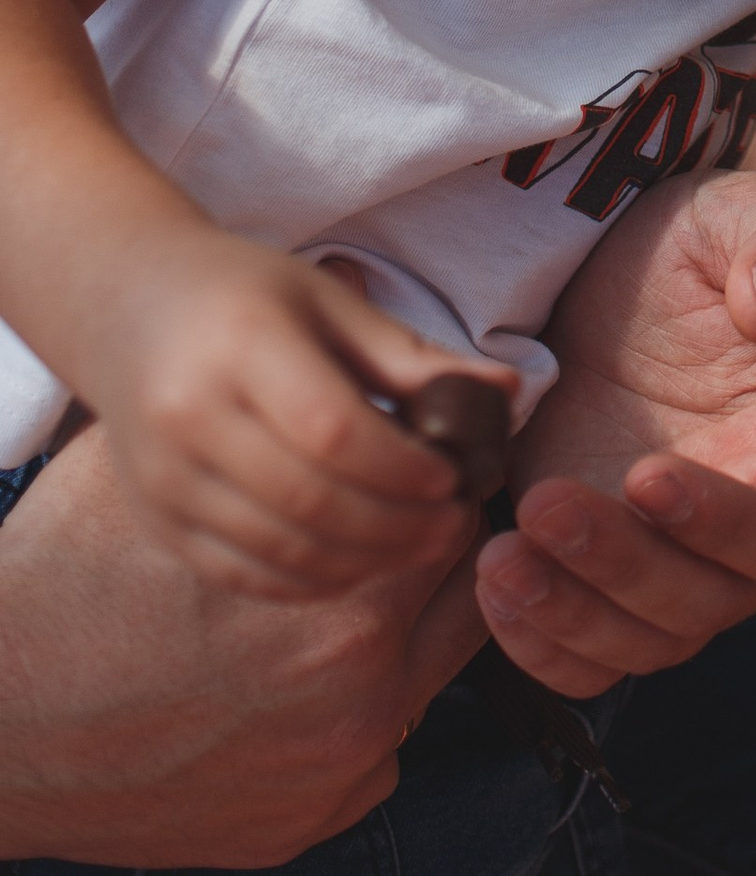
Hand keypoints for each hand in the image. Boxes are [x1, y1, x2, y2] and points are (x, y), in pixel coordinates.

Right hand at [0, 421, 483, 868]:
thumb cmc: (69, 585)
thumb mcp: (171, 472)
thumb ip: (278, 420)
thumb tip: (364, 341)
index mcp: (347, 586)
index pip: (455, 512)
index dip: (434, 482)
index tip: (417, 471)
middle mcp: (363, 685)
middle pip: (460, 592)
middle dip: (433, 552)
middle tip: (395, 528)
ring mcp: (340, 767)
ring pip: (430, 674)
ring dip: (408, 632)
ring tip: (351, 601)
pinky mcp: (309, 824)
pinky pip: (378, 756)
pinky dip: (355, 716)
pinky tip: (300, 684)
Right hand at [90, 232, 485, 600]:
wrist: (128, 308)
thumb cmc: (244, 294)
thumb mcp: (327, 303)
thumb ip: (409, 355)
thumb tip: (507, 391)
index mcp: (239, 346)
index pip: (332, 430)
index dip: (401, 468)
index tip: (451, 478)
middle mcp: (190, 418)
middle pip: (310, 502)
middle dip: (396, 526)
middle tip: (451, 524)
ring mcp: (167, 480)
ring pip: (280, 551)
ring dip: (364, 561)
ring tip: (419, 544)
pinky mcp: (160, 522)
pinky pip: (245, 574)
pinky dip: (312, 580)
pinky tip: (361, 560)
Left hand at [473, 167, 755, 698]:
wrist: (618, 283)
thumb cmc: (696, 250)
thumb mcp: (744, 212)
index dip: (729, 526)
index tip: (649, 478)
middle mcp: (749, 535)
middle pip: (705, 602)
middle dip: (621, 568)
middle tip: (544, 501)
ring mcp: (671, 567)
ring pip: (640, 642)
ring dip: (570, 616)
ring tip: (500, 555)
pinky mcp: (599, 582)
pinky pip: (584, 658)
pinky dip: (538, 644)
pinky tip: (490, 581)